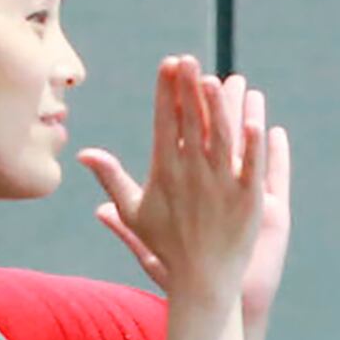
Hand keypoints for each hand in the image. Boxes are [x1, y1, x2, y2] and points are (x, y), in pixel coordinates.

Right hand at [78, 55, 266, 310]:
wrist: (203, 280)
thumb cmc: (168, 246)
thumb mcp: (134, 213)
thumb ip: (111, 179)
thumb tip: (84, 153)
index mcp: (166, 171)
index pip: (166, 121)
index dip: (167, 91)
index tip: (169, 63)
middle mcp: (193, 173)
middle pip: (192, 122)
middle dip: (189, 88)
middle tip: (188, 59)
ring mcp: (222, 185)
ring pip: (221, 137)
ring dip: (218, 107)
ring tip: (216, 79)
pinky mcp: (248, 198)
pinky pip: (253, 165)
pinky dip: (253, 144)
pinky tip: (256, 119)